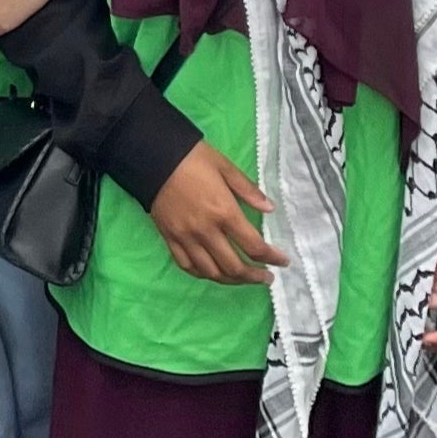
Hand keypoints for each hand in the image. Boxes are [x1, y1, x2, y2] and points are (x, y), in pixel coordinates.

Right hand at [147, 142, 287, 285]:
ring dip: (232, 281)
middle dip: (255, 276)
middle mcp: (206, 231)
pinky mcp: (170, 239)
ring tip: (243, 278)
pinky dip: (203, 274)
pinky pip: (187, 266)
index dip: (272, 257)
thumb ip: (248, 190)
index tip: (283, 261)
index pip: (253, 246)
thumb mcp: (226, 167)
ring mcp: (186, 238)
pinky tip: (213, 272)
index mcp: (224, 212)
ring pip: (211, 273)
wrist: (153, 156)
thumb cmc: (193, 158)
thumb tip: (270, 209)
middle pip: (234, 267)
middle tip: (266, 277)